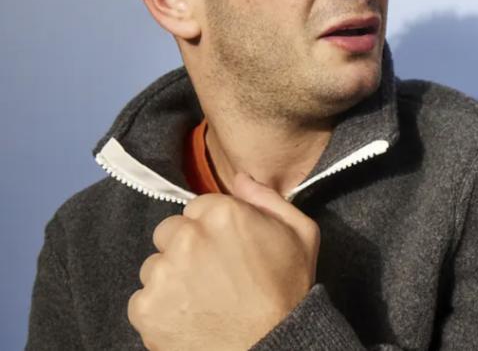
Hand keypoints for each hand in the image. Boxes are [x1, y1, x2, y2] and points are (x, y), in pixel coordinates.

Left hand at [128, 173, 319, 349]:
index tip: (227, 250)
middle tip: (213, 275)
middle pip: (169, 232)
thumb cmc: (290, 292)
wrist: (274, 347)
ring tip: (203, 301)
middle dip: (186, 249)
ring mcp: (163, 274)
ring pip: (154, 266)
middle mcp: (187, 237)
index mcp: (223, 213)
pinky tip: (190, 318)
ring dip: (172, 279)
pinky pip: (143, 300)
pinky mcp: (146, 308)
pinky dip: (161, 310)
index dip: (212, 228)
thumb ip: (268, 198)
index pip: (197, 207)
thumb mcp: (301, 234)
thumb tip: (239, 177)